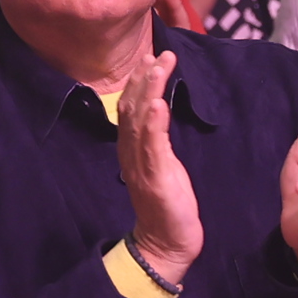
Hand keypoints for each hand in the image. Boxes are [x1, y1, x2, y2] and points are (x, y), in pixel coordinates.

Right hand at [117, 50, 202, 284]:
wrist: (165, 243)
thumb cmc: (167, 203)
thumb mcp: (162, 165)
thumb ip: (157, 140)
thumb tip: (160, 113)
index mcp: (132, 150)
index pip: (130, 108)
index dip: (138, 82)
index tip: (149, 58)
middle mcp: (132, 153)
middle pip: (132, 108)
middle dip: (144, 79)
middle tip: (158, 54)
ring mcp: (142, 165)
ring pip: (141, 121)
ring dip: (150, 91)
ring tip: (159, 66)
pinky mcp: (156, 177)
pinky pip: (153, 146)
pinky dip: (154, 123)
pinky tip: (159, 103)